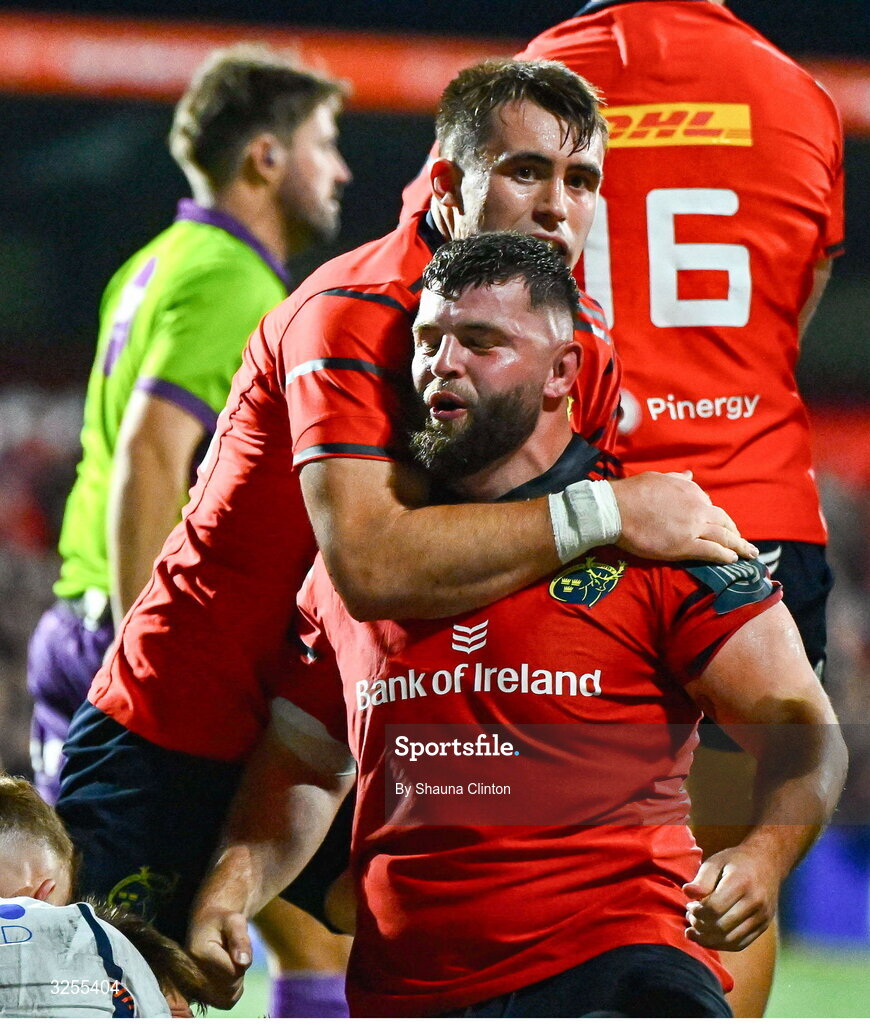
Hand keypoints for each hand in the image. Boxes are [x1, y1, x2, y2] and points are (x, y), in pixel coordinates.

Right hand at [187, 906, 251, 1009]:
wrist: (207, 925)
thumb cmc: (223, 920)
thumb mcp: (235, 921)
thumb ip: (240, 939)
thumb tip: (244, 962)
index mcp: (199, 953)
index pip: (232, 972)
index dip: (241, 960)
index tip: (235, 944)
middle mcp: (191, 974)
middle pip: (231, 986)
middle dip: (239, 970)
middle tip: (232, 952)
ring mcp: (194, 987)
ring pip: (229, 997)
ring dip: (235, 981)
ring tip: (228, 962)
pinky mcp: (200, 995)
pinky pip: (226, 1002)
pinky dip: (231, 990)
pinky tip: (226, 973)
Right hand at [611, 471, 757, 563]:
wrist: (616, 508)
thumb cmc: (631, 492)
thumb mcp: (658, 478)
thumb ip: (677, 479)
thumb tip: (691, 475)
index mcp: (690, 490)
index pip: (709, 505)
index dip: (715, 518)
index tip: (719, 526)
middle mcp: (697, 507)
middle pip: (723, 522)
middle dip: (735, 533)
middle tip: (743, 542)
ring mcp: (692, 527)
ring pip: (724, 537)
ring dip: (739, 546)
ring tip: (749, 554)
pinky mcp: (684, 545)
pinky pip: (712, 551)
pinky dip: (725, 556)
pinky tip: (733, 560)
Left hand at [683, 847, 777, 950]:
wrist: (767, 862)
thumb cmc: (736, 861)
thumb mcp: (716, 862)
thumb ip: (702, 879)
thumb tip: (687, 893)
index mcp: (741, 882)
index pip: (714, 908)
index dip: (697, 912)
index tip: (689, 906)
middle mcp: (755, 902)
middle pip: (722, 927)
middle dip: (700, 926)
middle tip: (690, 918)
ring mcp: (762, 917)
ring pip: (731, 940)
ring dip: (708, 939)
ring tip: (695, 929)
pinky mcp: (763, 926)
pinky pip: (740, 944)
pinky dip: (721, 945)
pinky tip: (708, 938)